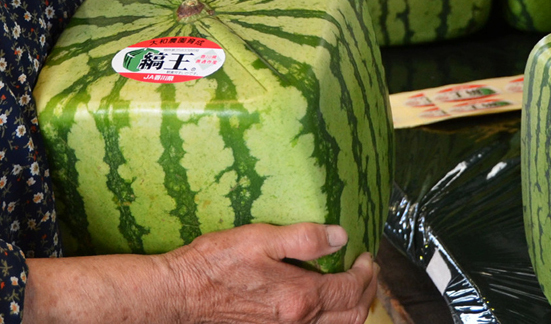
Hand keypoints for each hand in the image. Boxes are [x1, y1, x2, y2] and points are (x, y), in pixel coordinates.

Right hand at [168, 223, 377, 323]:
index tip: (367, 256)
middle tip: (368, 270)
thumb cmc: (215, 264)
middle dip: (367, 292)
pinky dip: (331, 320)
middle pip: (352, 316)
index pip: (350, 289)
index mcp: (300, 296)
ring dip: (353, 308)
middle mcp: (298, 322)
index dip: (366, 272)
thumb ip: (304, 238)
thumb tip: (340, 236)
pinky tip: (324, 304)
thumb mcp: (260, 238)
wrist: (182, 296)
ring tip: (353, 287)